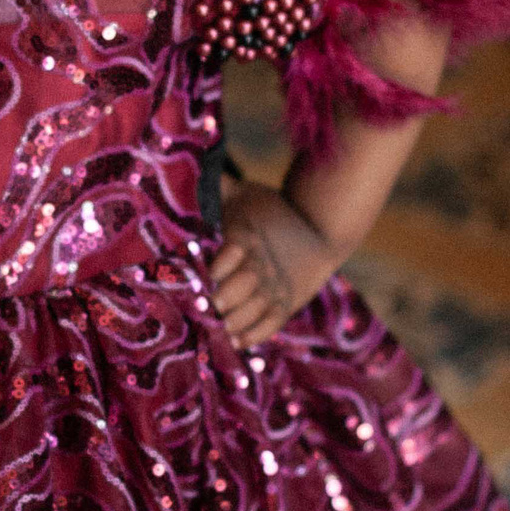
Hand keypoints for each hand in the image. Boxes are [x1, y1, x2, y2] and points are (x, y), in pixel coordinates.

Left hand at [208, 185, 341, 347]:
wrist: (321, 229)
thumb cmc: (270, 211)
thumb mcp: (245, 194)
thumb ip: (219, 187)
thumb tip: (188, 169)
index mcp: (248, 237)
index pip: (233, 250)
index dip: (219, 265)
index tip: (203, 276)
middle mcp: (261, 264)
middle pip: (243, 285)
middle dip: (223, 299)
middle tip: (206, 309)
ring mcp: (274, 286)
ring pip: (255, 308)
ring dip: (234, 322)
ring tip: (216, 331)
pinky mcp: (285, 303)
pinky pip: (271, 323)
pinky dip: (254, 334)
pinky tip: (235, 342)